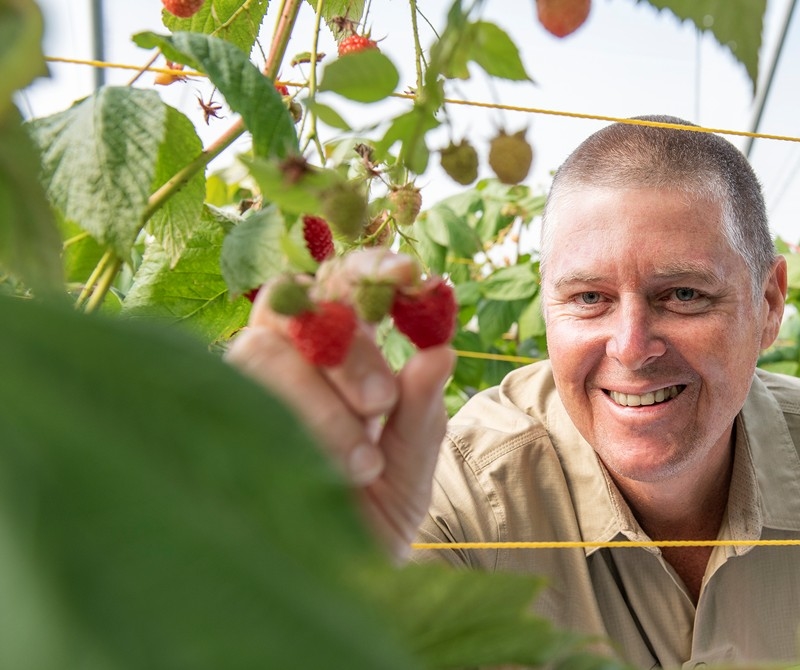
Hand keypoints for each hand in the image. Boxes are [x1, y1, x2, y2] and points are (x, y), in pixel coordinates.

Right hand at [225, 249, 454, 558]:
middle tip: (380, 405)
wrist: (328, 584)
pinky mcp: (204, 421)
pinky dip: (281, 426)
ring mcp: (239, 390)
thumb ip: (422, 409)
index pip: (340, 285)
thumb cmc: (371, 516)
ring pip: (261, 349)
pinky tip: (312, 471)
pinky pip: (227, 395)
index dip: (368, 267)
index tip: (410, 274)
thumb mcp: (410, 466)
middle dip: (346, 349)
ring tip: (358, 464)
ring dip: (317, 402)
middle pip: (297, 305)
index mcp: (337, 355)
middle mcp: (283, 360)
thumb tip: (440, 350)